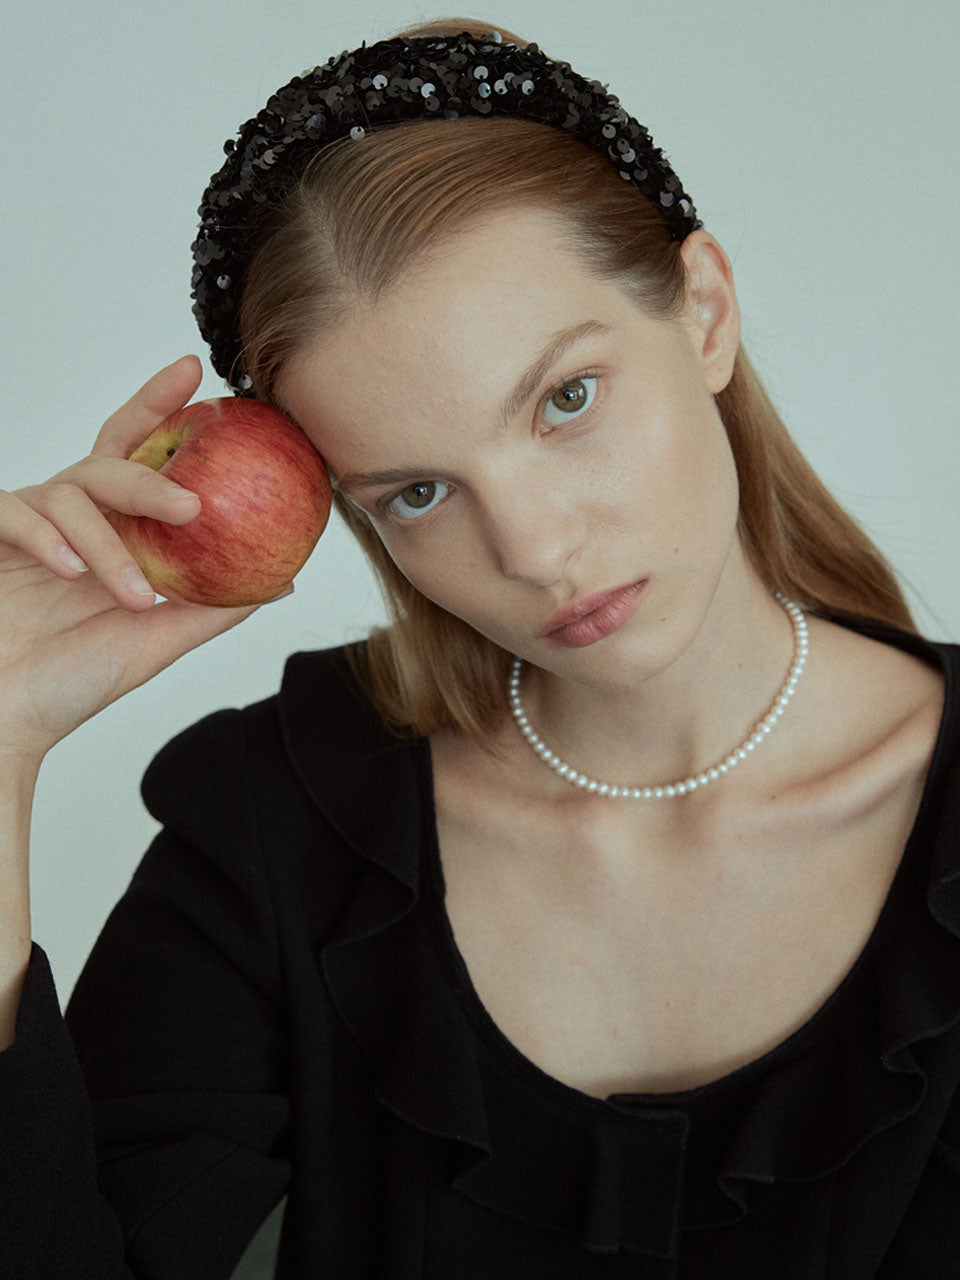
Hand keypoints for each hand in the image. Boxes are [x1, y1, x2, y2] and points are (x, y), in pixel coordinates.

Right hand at [0, 356, 263, 764]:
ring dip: (109, 545)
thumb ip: (211, 608)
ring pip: (73, 492)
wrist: (6, 718)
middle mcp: (73, 519)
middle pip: (110, 455)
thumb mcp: (155, 642)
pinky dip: (46, 536)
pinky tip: (68, 570)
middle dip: (151, 460)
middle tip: (193, 502)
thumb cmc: (68, 683)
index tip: (194, 374)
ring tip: (132, 596)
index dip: (161, 409)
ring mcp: (29, 526)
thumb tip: (282, 583)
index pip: (140, 457)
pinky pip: (16, 511)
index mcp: (114, 532)